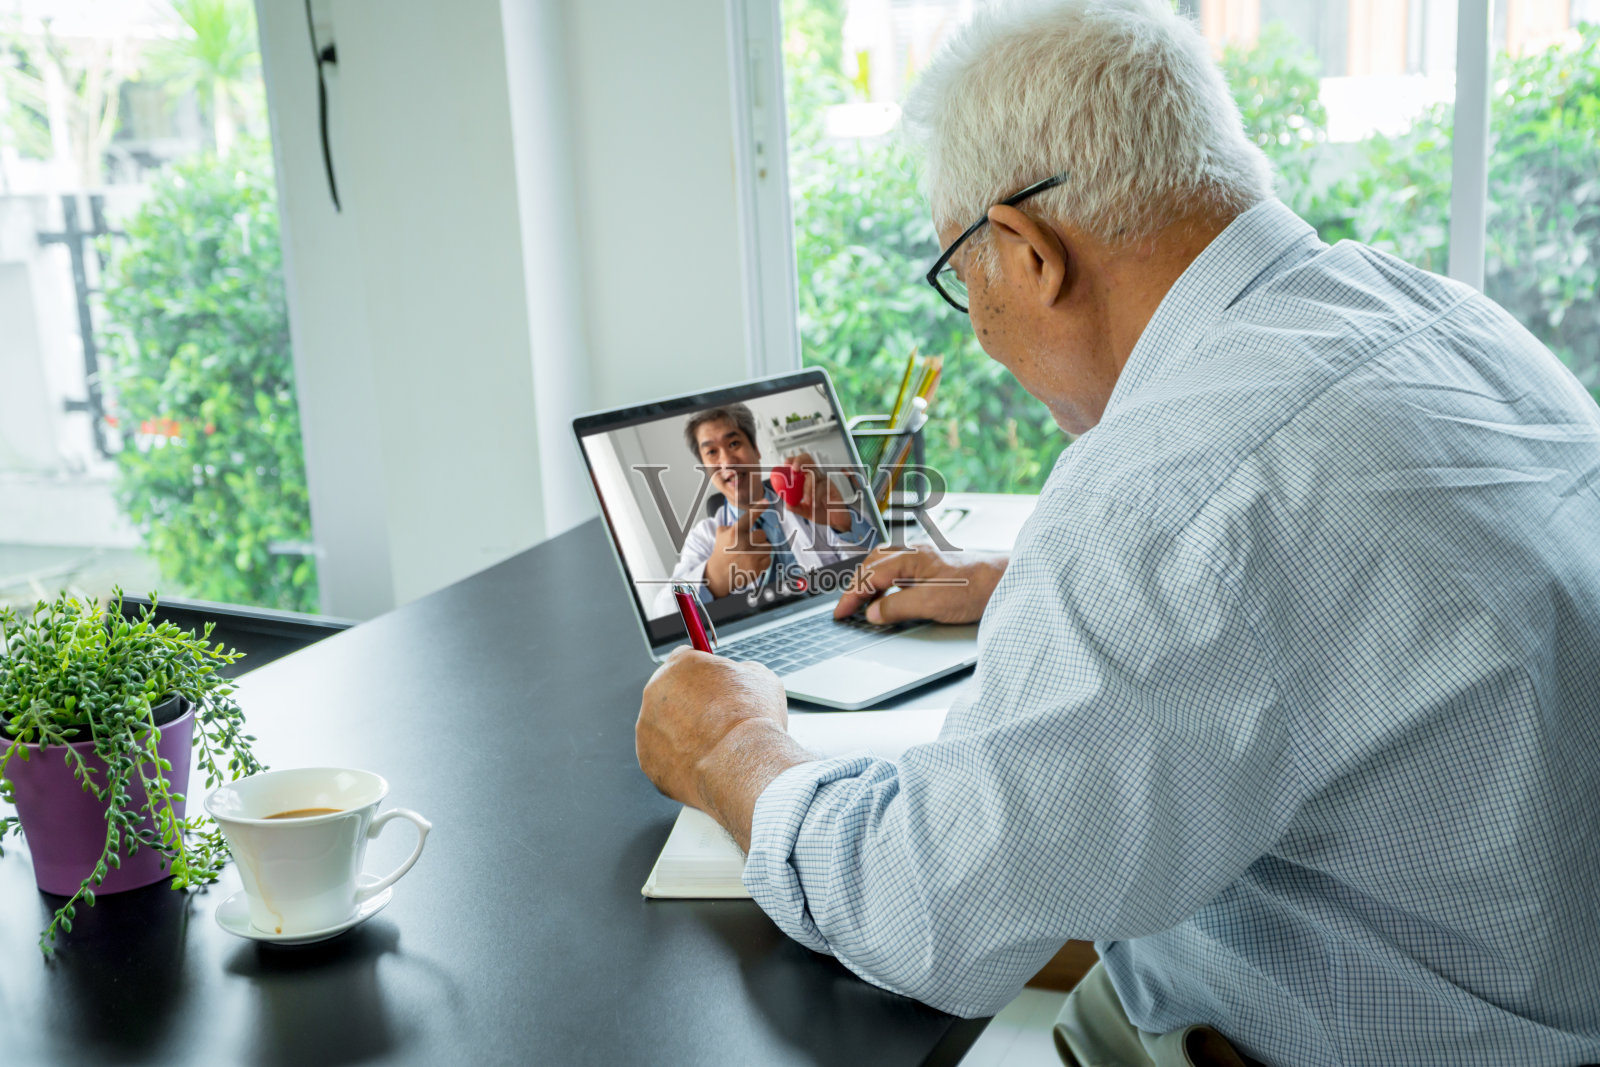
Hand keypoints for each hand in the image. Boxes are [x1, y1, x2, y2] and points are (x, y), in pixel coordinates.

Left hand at [636, 649, 807, 848]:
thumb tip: (739, 676)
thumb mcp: (761, 678)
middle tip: (717, 718)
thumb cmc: (754, 720)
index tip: (713, 684)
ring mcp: (647, 726)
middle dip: (691, 702)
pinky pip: (663, 755)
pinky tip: (704, 762)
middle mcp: (655, 691)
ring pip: (664, 725)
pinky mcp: (647, 758)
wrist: (743, 766)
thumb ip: (741, 671)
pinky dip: (680, 759)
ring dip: (683, 731)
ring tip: (714, 745)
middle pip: (671, 692)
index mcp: (680, 664)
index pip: (685, 659)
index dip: (703, 673)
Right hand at [704, 496, 774, 597]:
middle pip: (762, 534)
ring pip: (768, 546)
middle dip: (757, 538)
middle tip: (749, 544)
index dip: (759, 508)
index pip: (749, 517)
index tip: (766, 501)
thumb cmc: (721, 552)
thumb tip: (744, 518)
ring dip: (761, 549)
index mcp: (735, 533)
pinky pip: (769, 558)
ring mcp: (752, 556)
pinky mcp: (758, 567)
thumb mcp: (721, 535)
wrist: (719, 574)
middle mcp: (744, 543)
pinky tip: (752, 562)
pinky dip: (763, 560)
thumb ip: (733, 525)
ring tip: (750, 554)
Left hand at [785, 452, 852, 531]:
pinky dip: (816, 495)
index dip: (793, 461)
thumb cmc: (821, 512)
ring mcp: (824, 481)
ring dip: (808, 487)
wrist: (835, 521)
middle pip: (808, 460)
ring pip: (814, 475)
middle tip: (793, 469)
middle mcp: (815, 477)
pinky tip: (814, 504)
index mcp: (807, 479)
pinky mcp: (832, 486)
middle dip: (799, 461)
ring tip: (807, 501)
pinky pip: (823, 486)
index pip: (800, 465)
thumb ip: (796, 507)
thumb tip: (786, 504)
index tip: (786, 464)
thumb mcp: (805, 511)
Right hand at [834, 544, 1006, 624]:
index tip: (841, 613)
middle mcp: (915, 551)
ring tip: (862, 601)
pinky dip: (885, 580)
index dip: (852, 596)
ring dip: (869, 581)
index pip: (869, 576)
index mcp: (910, 556)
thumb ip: (898, 607)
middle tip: (846, 608)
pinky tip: (889, 592)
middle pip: (872, 564)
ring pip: (884, 563)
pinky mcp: (934, 564)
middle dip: (855, 586)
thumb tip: (873, 613)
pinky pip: (898, 567)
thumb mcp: (932, 603)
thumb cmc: (976, 587)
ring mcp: (924, 556)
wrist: (1006, 580)